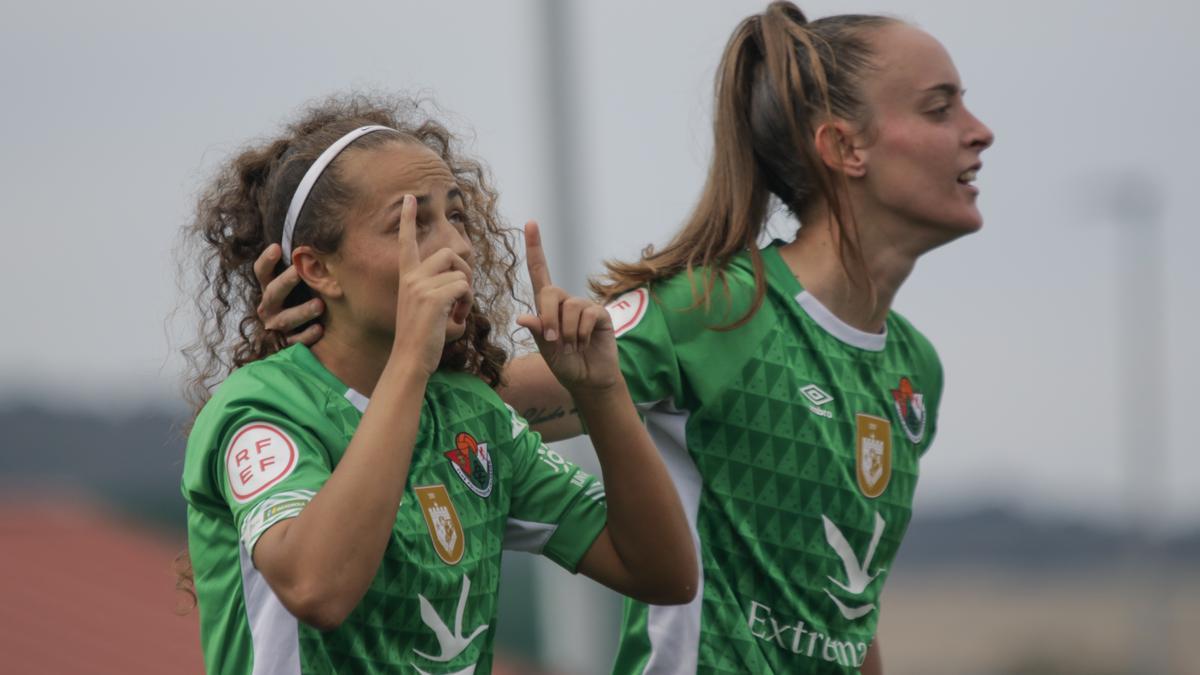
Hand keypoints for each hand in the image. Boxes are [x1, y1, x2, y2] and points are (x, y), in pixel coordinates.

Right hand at [253, 244, 324, 345]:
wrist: (300, 335)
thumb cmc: (302, 300)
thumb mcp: (299, 284)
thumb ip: (302, 267)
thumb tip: (317, 243)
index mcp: (270, 289)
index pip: (262, 272)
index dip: (266, 260)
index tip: (277, 247)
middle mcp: (269, 307)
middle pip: (273, 293)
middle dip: (285, 282)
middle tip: (299, 271)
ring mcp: (276, 326)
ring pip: (286, 319)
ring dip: (302, 311)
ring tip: (320, 305)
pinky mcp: (286, 344)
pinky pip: (295, 341)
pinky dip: (307, 336)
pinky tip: (320, 328)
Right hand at [391, 195, 473, 375]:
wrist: (410, 360)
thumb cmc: (423, 339)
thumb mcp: (428, 309)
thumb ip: (442, 289)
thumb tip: (463, 282)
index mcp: (407, 278)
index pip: (407, 243)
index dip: (409, 219)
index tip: (409, 197)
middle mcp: (411, 278)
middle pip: (448, 253)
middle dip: (464, 271)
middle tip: (462, 296)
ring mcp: (421, 286)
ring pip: (461, 274)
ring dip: (467, 293)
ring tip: (457, 313)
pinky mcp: (433, 297)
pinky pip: (464, 288)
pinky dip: (467, 304)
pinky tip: (457, 320)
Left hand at [515, 221, 618, 392]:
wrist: (588, 380)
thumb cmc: (565, 363)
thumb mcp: (546, 350)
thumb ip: (537, 332)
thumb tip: (522, 317)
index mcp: (547, 306)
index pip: (540, 271)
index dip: (535, 247)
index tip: (531, 223)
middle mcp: (566, 301)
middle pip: (551, 292)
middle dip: (549, 317)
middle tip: (554, 340)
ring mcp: (584, 307)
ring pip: (571, 307)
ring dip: (568, 332)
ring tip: (573, 346)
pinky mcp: (601, 314)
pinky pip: (588, 315)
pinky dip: (583, 333)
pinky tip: (586, 343)